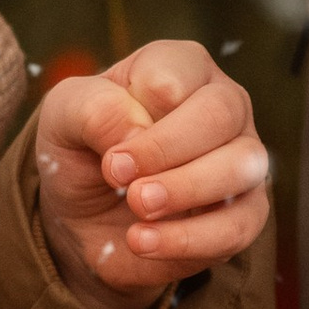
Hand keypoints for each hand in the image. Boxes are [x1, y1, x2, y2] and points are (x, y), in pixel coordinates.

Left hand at [37, 41, 268, 308]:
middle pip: (220, 113)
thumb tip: (137, 131)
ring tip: (136, 207)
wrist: (83, 216)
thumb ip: (92, 109)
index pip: (179, 73)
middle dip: (166, 150)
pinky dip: (190, 238)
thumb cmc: (81, 147)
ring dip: (185, 190)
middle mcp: (223, 104)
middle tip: (118, 177)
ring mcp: (242, 157)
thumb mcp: (63, 116)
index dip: (141, 113)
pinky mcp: (246, 211)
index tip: (108, 152)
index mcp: (181, 66)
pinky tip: (143, 241)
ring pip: (243, 166)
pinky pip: (240, 225)